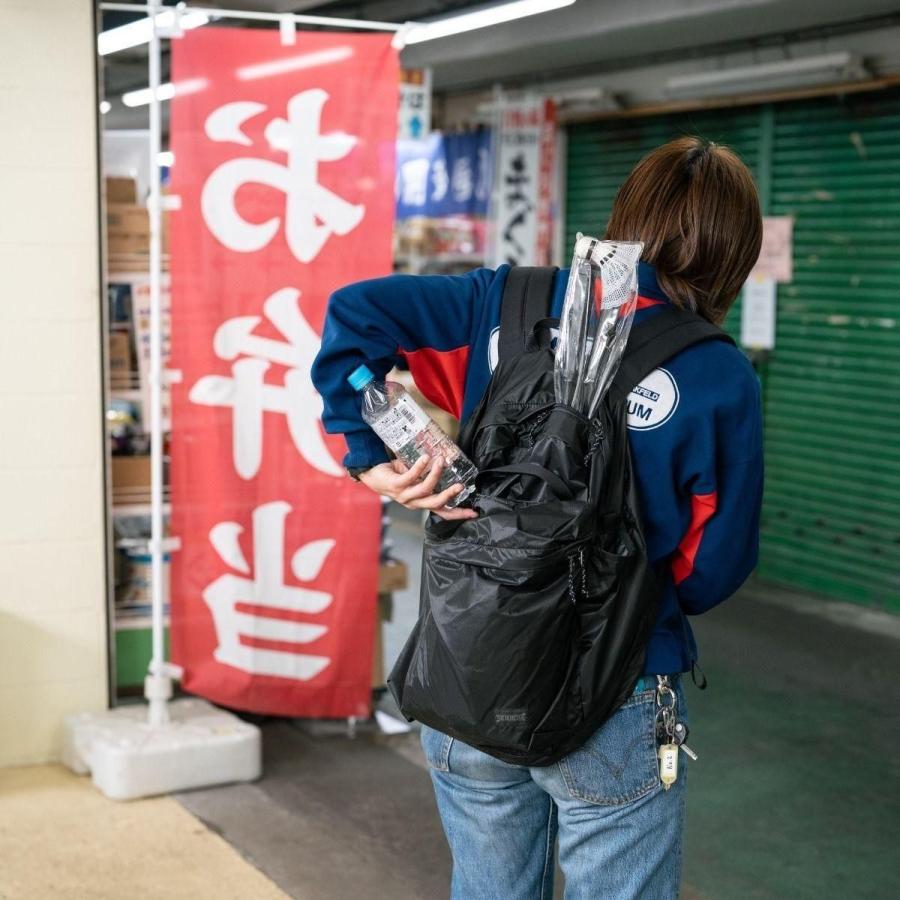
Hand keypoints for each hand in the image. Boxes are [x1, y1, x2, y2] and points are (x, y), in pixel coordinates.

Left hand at [358, 455, 477, 520]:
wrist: (373, 474)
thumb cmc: (396, 476)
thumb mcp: (416, 479)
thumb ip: (429, 476)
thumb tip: (446, 461)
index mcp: (421, 502)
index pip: (443, 511)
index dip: (458, 513)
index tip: (473, 513)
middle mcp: (414, 502)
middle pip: (436, 503)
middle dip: (449, 495)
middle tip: (460, 486)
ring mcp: (405, 495)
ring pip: (425, 489)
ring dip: (435, 474)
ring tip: (441, 461)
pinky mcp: (396, 485)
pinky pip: (410, 477)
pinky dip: (420, 467)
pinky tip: (425, 458)